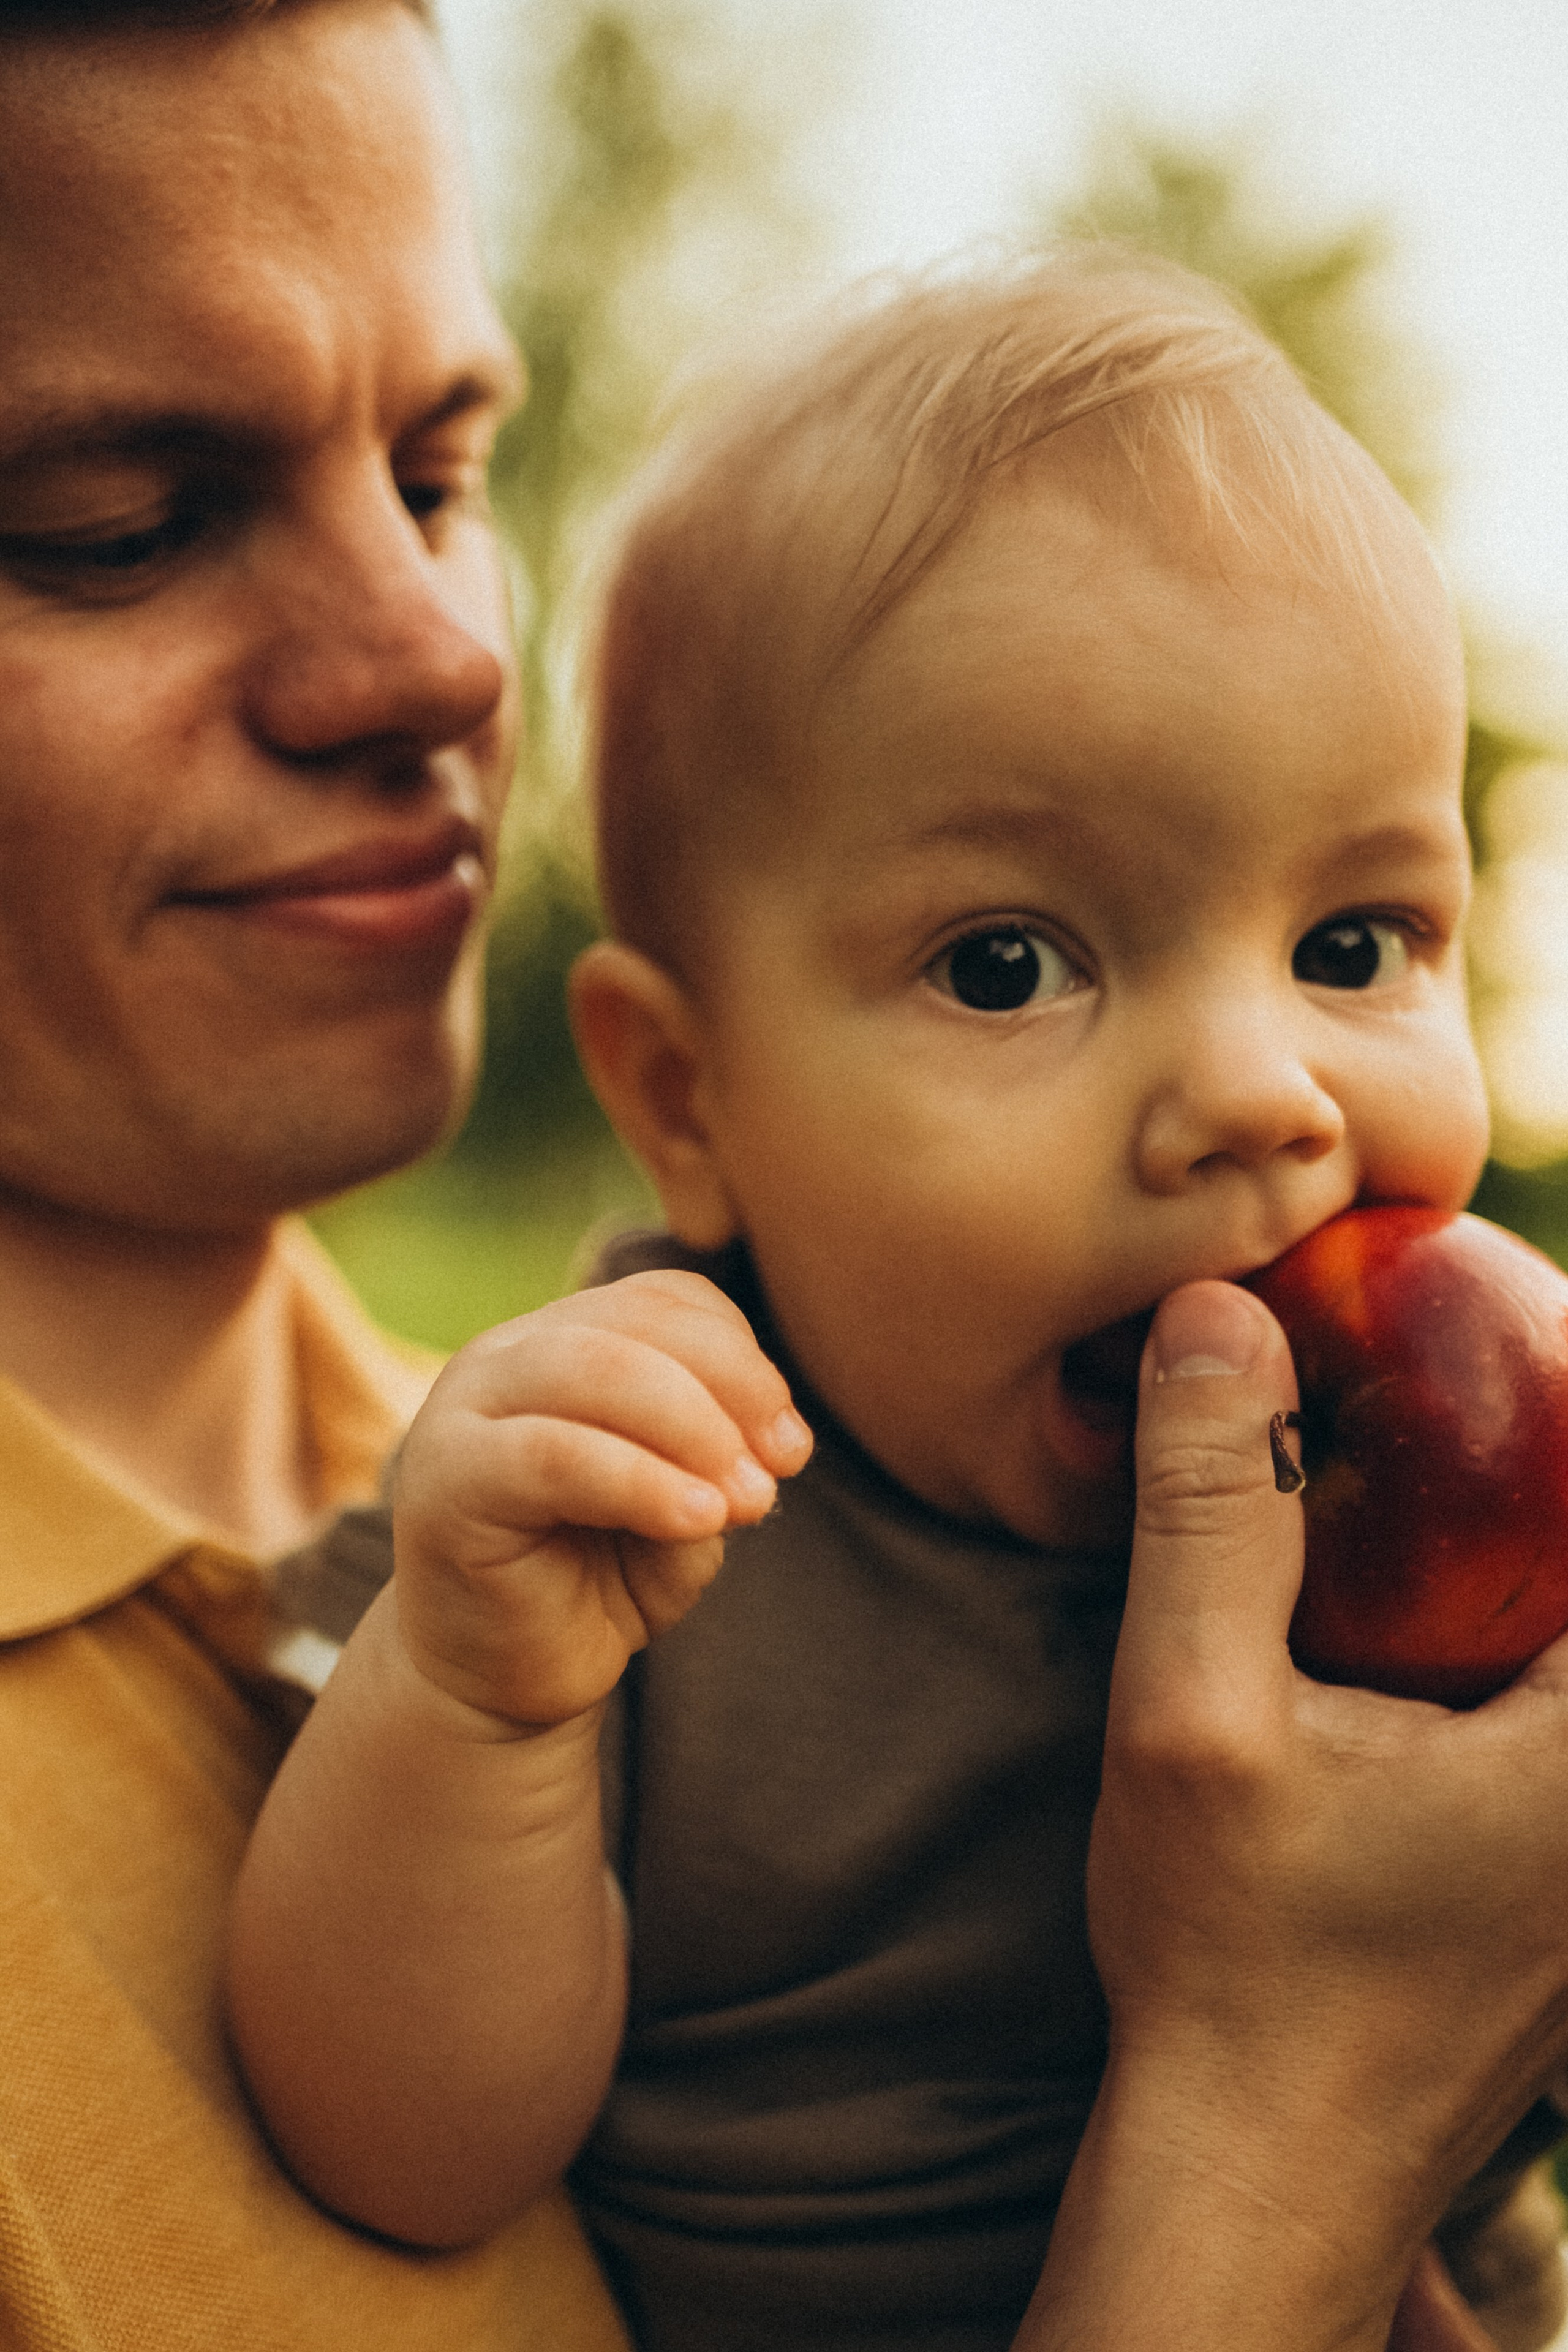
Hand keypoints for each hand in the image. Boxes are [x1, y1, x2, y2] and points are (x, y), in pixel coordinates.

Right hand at [392, 1269, 811, 1725]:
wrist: (499, 1683)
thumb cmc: (596, 1583)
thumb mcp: (682, 1509)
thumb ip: (716, 1462)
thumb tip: (769, 1447)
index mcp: (563, 1340)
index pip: (667, 1301)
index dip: (744, 1360)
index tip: (793, 1448)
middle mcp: (506, 1356)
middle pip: (638, 1324)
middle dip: (733, 1387)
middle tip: (782, 1468)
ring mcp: (464, 1410)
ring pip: (596, 1371)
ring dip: (693, 1428)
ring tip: (748, 1501)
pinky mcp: (447, 1480)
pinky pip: (554, 1456)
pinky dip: (643, 1482)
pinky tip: (699, 1520)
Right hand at [1026, 1279, 1567, 2350]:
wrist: (1261, 2169)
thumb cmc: (1232, 1960)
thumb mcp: (1193, 1715)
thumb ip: (1214, 1510)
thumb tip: (1218, 1315)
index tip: (1535, 1326)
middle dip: (1547, 1473)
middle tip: (1487, 1364)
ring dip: (1534, 1560)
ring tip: (1459, 1472)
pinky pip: (1567, 1727)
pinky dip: (1525, 1640)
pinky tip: (1438, 1615)